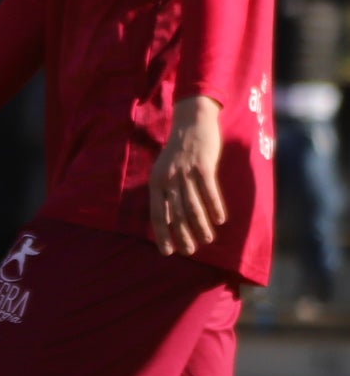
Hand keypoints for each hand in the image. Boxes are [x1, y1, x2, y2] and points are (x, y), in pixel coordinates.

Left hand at [151, 97, 228, 255]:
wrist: (191, 122)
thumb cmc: (178, 152)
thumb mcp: (165, 172)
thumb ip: (166, 194)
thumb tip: (168, 220)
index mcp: (156, 182)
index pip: (157, 214)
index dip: (162, 234)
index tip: (167, 252)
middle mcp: (168, 179)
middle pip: (175, 213)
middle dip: (182, 235)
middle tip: (191, 251)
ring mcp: (185, 172)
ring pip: (193, 205)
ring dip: (200, 225)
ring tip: (207, 239)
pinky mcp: (203, 165)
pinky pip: (209, 191)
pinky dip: (215, 206)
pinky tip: (220, 220)